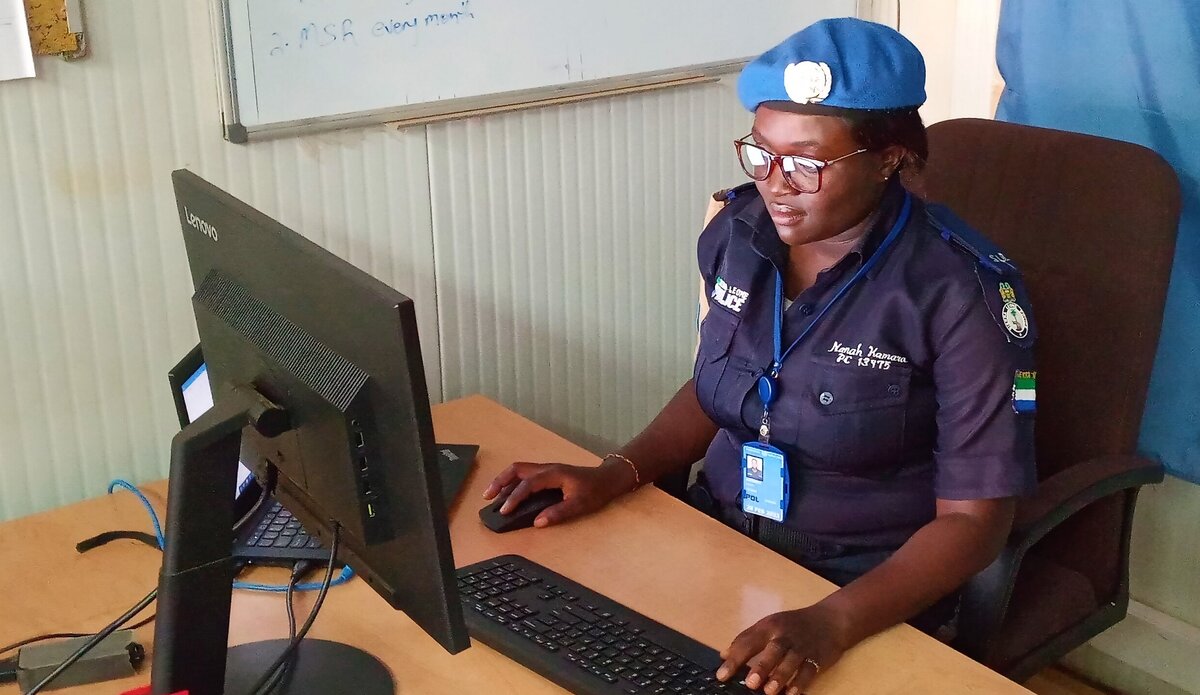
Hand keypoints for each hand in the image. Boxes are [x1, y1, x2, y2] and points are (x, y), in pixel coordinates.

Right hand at [481, 459, 635, 527]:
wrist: (608, 478)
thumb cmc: (595, 491)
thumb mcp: (579, 505)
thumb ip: (558, 513)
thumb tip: (538, 522)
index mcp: (553, 474)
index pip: (528, 484)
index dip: (514, 498)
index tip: (504, 511)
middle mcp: (547, 468)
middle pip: (517, 469)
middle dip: (500, 482)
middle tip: (487, 496)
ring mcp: (547, 469)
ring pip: (519, 470)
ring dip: (504, 480)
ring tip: (492, 495)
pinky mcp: (547, 473)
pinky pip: (524, 474)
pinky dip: (512, 481)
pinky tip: (508, 492)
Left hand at [717, 606, 849, 694]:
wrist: (830, 620)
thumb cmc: (793, 624)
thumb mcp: (769, 624)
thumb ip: (747, 639)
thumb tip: (724, 655)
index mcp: (769, 626)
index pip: (748, 641)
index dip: (734, 658)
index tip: (721, 675)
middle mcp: (785, 635)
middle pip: (773, 649)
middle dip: (762, 666)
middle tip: (751, 683)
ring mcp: (802, 646)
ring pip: (791, 661)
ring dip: (780, 676)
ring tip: (769, 691)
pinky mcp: (817, 657)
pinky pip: (808, 671)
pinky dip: (800, 683)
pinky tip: (791, 694)